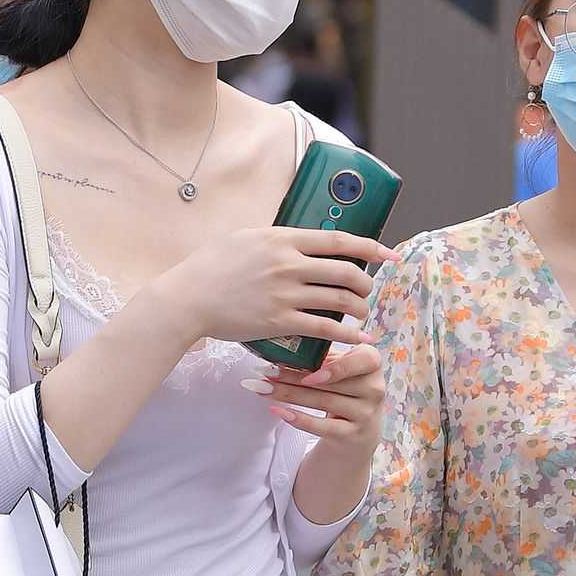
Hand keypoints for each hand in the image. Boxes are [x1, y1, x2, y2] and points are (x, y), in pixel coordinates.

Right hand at [145, 224, 392, 353]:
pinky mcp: (280, 322)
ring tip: (362, 313)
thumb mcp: (244, 238)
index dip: (369, 247)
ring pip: (339, 300)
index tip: (387, 254)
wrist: (188, 298)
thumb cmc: (211, 266)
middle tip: (367, 290)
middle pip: (345, 271)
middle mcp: (289, 264)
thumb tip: (299, 239)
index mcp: (283, 239)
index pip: (338, 240)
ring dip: (359, 308)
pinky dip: (347, 334)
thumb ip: (275, 239)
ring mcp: (286, 294)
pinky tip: (358, 337)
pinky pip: (325, 329)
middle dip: (365, 283)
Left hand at [247, 336, 385, 450]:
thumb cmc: (345, 392)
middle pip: (331, 382)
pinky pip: (323, 426)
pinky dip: (298, 418)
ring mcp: (366, 414)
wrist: (359, 434)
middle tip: (266, 372)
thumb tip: (284, 349)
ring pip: (323, 401)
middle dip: (294, 377)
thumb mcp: (342, 371)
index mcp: (372, 364)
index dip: (338, 367)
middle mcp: (375, 389)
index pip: (365, 360)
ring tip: (264, 388)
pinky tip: (278, 411)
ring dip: (289, 394)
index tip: (310, 371)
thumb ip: (324, 358)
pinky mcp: (353, 435)